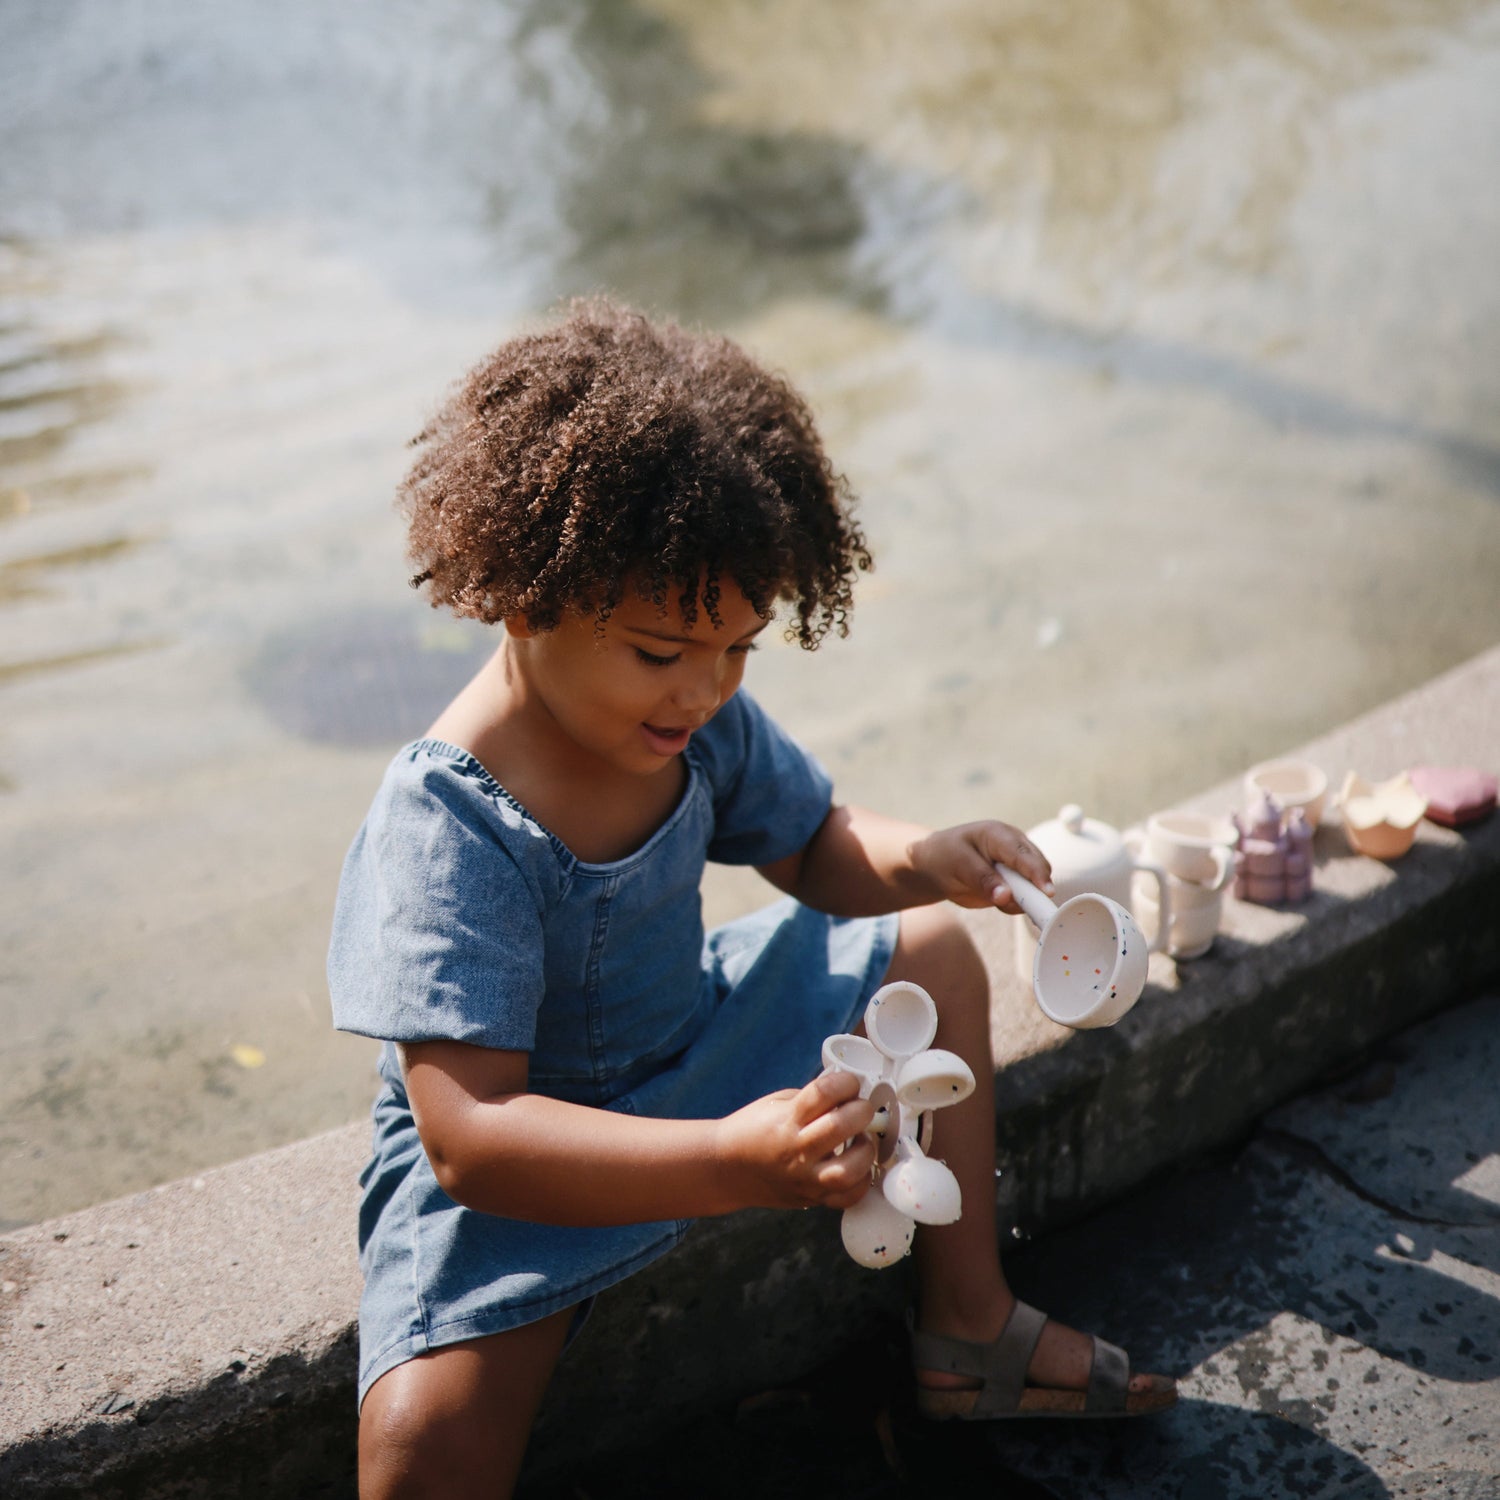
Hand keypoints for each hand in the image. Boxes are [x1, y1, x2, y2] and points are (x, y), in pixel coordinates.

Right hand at [714, 1071, 876, 1212]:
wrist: (726, 1168)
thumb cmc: (753, 1130)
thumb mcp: (778, 1103)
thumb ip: (813, 1099)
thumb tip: (850, 1095)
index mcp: (785, 1120)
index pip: (823, 1093)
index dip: (845, 1081)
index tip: (850, 1082)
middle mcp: (795, 1151)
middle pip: (839, 1127)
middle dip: (861, 1111)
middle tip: (862, 1109)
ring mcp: (803, 1179)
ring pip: (847, 1172)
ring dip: (865, 1152)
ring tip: (862, 1141)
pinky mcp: (810, 1199)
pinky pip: (846, 1199)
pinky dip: (860, 1183)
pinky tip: (857, 1167)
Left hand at [909, 820, 1054, 914]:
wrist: (934, 865)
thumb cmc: (945, 856)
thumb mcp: (958, 864)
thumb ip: (983, 880)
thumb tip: (1006, 896)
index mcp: (1000, 835)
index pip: (1024, 854)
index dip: (1037, 873)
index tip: (1047, 893)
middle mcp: (1015, 847)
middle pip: (1038, 869)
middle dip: (1035, 889)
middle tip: (1024, 907)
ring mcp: (1016, 865)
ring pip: (1034, 886)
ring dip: (1024, 899)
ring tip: (996, 900)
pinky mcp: (1014, 882)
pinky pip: (1023, 898)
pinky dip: (1015, 905)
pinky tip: (997, 901)